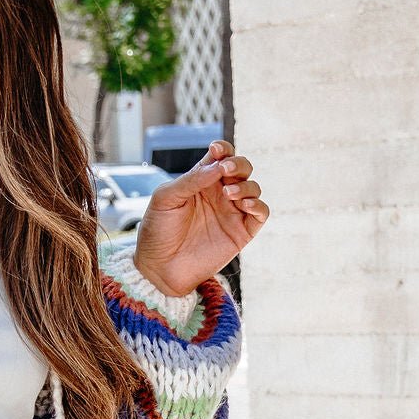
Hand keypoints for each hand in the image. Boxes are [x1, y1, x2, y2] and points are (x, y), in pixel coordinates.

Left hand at [132, 140, 269, 296]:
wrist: (159, 268)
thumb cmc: (157, 231)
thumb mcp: (166, 199)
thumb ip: (191, 179)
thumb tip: (218, 165)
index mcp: (201, 181)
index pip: (220, 157)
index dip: (223, 149)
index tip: (216, 150)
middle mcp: (219, 193)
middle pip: (242, 168)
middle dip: (239, 164)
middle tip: (226, 169)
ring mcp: (232, 212)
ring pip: (253, 188)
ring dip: (246, 185)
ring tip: (228, 193)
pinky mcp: (241, 232)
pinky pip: (261, 213)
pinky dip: (258, 205)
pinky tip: (244, 205)